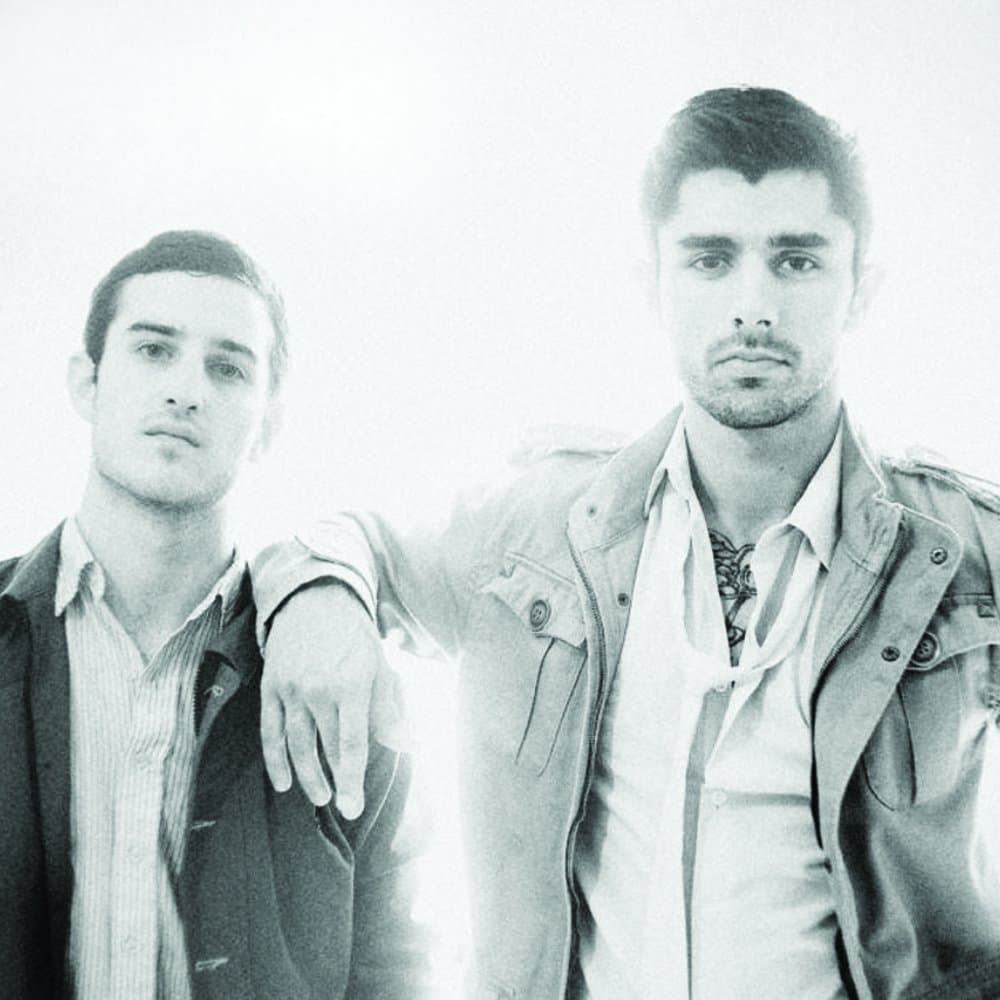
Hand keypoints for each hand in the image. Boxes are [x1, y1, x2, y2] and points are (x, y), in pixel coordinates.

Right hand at [260, 581, 400, 816]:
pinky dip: (275, 759)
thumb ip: (389, 709)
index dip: (352, 780)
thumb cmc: (355, 638)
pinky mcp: (271, 687)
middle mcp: (319, 689)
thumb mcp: (380, 667)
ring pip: (297, 745)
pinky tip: (284, 781)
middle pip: (326, 748)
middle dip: (336, 780)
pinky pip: (270, 732)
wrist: (316, 600)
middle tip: (345, 805)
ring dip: (308, 776)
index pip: (351, 744)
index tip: (353, 807)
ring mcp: (291, 689)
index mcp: (351, 685)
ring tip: (321, 796)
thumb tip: (403, 745)